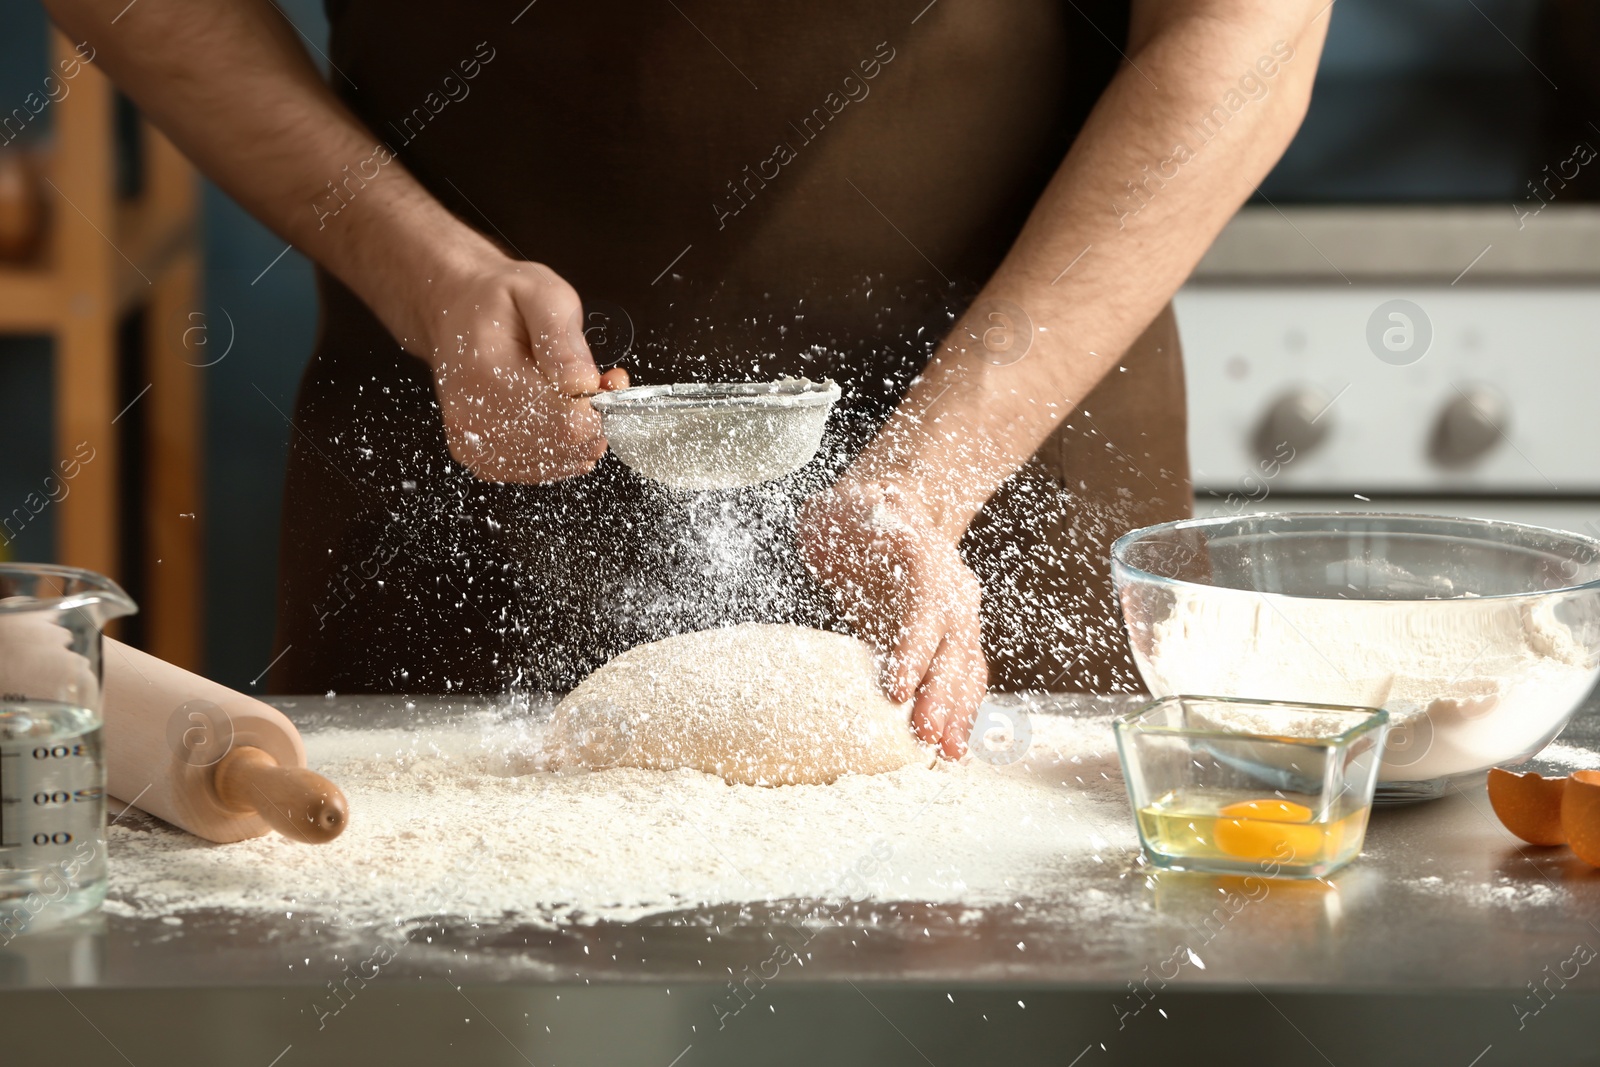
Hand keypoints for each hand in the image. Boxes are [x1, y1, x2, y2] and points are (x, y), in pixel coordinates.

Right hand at [406, 251, 627, 481]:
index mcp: (486, 376)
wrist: (453, 312)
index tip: (604, 381)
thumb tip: (583, 384)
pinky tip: (557, 414)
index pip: (566, 424)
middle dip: (594, 420)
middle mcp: (473, 420)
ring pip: (557, 463)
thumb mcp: (540, 294)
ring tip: (572, 394)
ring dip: (580, 435)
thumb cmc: (497, 300)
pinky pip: (542, 468)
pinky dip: (561, 447)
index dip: (599, 408)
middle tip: (594, 383)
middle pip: (565, 448)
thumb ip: (563, 339)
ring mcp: (474, 445)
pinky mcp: (482, 459)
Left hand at [797, 479, 986, 758]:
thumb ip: (848, 510)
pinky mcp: (949, 642)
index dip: (915, 650)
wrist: (896, 511)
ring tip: (948, 753)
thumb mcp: (850, 502)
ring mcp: (958, 618)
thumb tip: (847, 511)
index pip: (927, 608)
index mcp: (927, 557)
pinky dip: (960, 712)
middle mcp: (953, 591)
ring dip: (959, 712)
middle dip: (941, 695)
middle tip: (925, 735)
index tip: (898, 689)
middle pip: (954, 647)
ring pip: (966, 668)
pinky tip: (951, 745)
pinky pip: (963, 679)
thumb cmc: (862, 513)